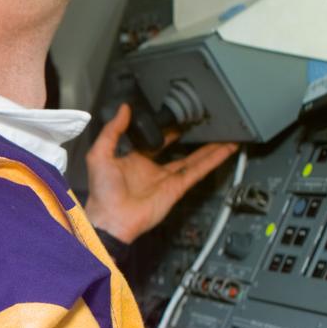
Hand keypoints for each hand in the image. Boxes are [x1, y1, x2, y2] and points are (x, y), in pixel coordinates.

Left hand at [83, 103, 237, 243]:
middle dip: (192, 137)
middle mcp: (153, 169)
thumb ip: (112, 130)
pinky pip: (199, 170)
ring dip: (210, 148)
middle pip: (179, 149)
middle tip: (205, 123)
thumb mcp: (100, 154)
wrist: (111, 218)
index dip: (165, 129)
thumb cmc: (102, 192)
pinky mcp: (178, 187)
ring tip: (225, 134)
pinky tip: (226, 149)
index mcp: (134, 160)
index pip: (154, 141)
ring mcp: (167, 178)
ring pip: (194, 159)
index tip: (177, 117)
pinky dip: (214, 160)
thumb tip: (123, 109)